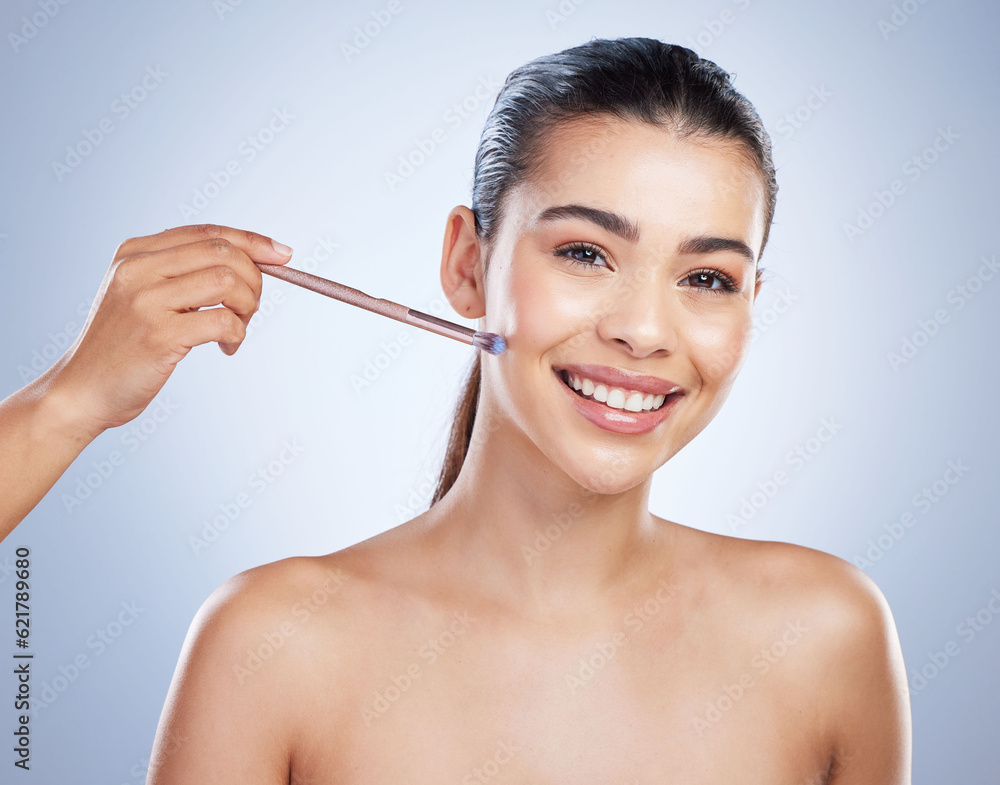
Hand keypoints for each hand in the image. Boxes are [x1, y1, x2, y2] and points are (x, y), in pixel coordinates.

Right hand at [50, 223, 292, 436]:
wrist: (82, 391)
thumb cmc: (123, 347)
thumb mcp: (142, 296)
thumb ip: (181, 274)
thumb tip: (253, 262)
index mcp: (134, 252)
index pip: (206, 233)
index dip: (251, 241)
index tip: (282, 254)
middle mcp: (137, 269)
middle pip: (223, 253)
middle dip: (254, 279)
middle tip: (249, 309)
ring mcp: (146, 301)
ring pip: (227, 282)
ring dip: (248, 307)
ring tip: (237, 329)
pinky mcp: (159, 335)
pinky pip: (223, 321)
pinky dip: (237, 334)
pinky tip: (227, 348)